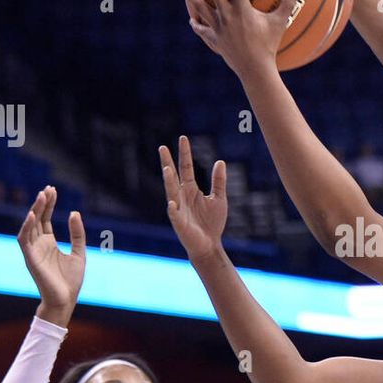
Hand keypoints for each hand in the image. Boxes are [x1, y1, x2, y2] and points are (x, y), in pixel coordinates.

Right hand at [17, 186, 84, 326]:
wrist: (66, 299)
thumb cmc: (71, 280)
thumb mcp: (79, 252)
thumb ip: (77, 234)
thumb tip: (73, 213)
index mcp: (49, 243)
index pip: (46, 219)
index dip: (49, 204)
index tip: (53, 190)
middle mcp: (39, 245)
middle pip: (38, 219)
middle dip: (42, 203)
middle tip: (48, 188)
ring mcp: (33, 251)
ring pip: (30, 226)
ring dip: (35, 210)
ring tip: (42, 196)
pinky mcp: (30, 258)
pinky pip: (24, 240)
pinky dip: (27, 227)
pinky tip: (33, 215)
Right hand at [160, 136, 227, 259]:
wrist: (209, 245)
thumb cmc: (212, 223)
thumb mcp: (218, 199)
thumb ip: (218, 181)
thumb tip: (220, 161)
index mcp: (191, 189)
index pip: (185, 167)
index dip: (184, 153)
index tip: (182, 138)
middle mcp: (182, 196)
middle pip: (174, 176)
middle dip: (168, 162)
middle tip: (162, 147)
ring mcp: (178, 209)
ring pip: (172, 192)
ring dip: (169, 181)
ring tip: (166, 168)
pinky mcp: (179, 223)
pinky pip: (175, 214)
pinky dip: (173, 209)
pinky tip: (172, 202)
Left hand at [180, 0, 293, 73]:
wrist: (254, 70)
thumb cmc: (269, 46)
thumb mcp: (280, 24)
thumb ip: (287, 5)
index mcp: (241, 10)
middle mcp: (226, 16)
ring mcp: (218, 28)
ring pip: (200, 8)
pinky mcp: (214, 40)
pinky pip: (203, 30)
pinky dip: (197, 25)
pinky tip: (192, 21)